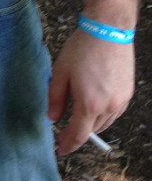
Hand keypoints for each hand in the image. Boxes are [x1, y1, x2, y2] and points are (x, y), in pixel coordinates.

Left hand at [48, 29, 133, 154]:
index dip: (68, 145)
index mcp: (89, 104)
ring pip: (105, 123)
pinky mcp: (128, 93)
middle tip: (65, 130)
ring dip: (92, 124)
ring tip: (78, 116)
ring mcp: (121, 101)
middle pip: (92, 130)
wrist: (108, 30)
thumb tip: (53, 118)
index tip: (61, 150)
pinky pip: (115, 113)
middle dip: (78, 133)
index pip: (79, 135)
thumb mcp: (61, 72)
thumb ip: (56, 98)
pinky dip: (103, 114)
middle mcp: (109, 107)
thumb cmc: (82, 48)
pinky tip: (94, 104)